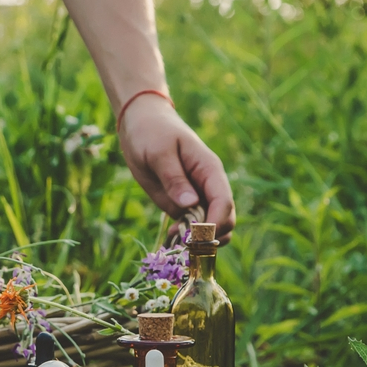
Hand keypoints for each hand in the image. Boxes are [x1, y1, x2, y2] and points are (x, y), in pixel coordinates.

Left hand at [118, 95, 234, 243]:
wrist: (140, 124)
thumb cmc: (152, 132)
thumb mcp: (159, 153)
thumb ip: (174, 179)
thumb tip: (191, 205)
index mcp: (209, 171)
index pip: (223, 203)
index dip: (215, 224)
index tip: (196, 237)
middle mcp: (208, 187)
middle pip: (225, 220)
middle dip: (210, 237)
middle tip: (184, 243)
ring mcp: (196, 198)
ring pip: (212, 228)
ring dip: (200, 242)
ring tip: (176, 241)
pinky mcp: (182, 205)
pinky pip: (193, 228)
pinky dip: (187, 238)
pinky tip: (171, 238)